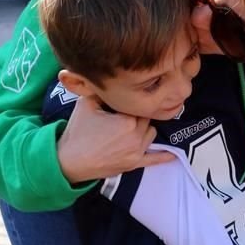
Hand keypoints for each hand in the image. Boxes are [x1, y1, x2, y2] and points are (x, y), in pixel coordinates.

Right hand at [56, 95, 174, 183]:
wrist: (69, 161)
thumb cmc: (77, 132)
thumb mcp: (87, 103)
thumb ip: (102, 91)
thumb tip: (110, 80)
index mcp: (127, 119)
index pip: (139, 104)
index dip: (131, 102)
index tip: (125, 101)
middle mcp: (136, 136)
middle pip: (147, 118)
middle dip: (138, 115)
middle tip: (125, 114)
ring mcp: (137, 152)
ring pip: (151, 134)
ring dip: (145, 129)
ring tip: (131, 127)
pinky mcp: (134, 164)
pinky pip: (154, 159)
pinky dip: (164, 156)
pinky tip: (174, 154)